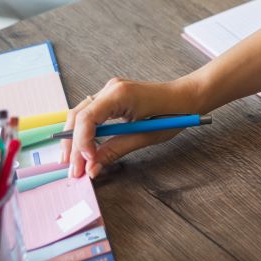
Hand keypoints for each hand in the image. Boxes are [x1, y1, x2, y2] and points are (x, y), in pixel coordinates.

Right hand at [60, 76, 203, 178]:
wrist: (188, 96)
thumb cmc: (174, 112)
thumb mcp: (146, 135)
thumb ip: (116, 150)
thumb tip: (92, 168)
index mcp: (119, 94)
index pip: (87, 118)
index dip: (82, 143)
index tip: (86, 163)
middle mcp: (110, 89)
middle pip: (78, 117)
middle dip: (73, 146)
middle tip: (74, 171)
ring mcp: (109, 92)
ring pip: (80, 116)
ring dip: (75, 141)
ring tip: (74, 165)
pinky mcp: (112, 98)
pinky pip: (90, 115)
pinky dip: (84, 133)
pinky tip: (83, 150)